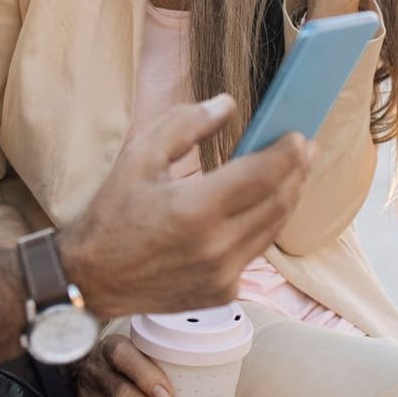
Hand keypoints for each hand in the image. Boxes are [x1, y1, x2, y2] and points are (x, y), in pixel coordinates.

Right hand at [59, 93, 314, 317]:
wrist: (92, 281)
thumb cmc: (113, 214)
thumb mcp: (139, 158)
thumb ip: (184, 125)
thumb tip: (226, 104)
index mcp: (195, 210)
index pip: (262, 176)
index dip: (288, 154)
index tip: (300, 135)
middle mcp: (216, 246)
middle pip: (278, 202)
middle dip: (297, 171)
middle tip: (305, 148)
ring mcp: (223, 275)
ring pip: (273, 229)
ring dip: (288, 197)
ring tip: (293, 172)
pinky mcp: (223, 292)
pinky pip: (256, 252)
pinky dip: (264, 225)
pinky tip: (264, 206)